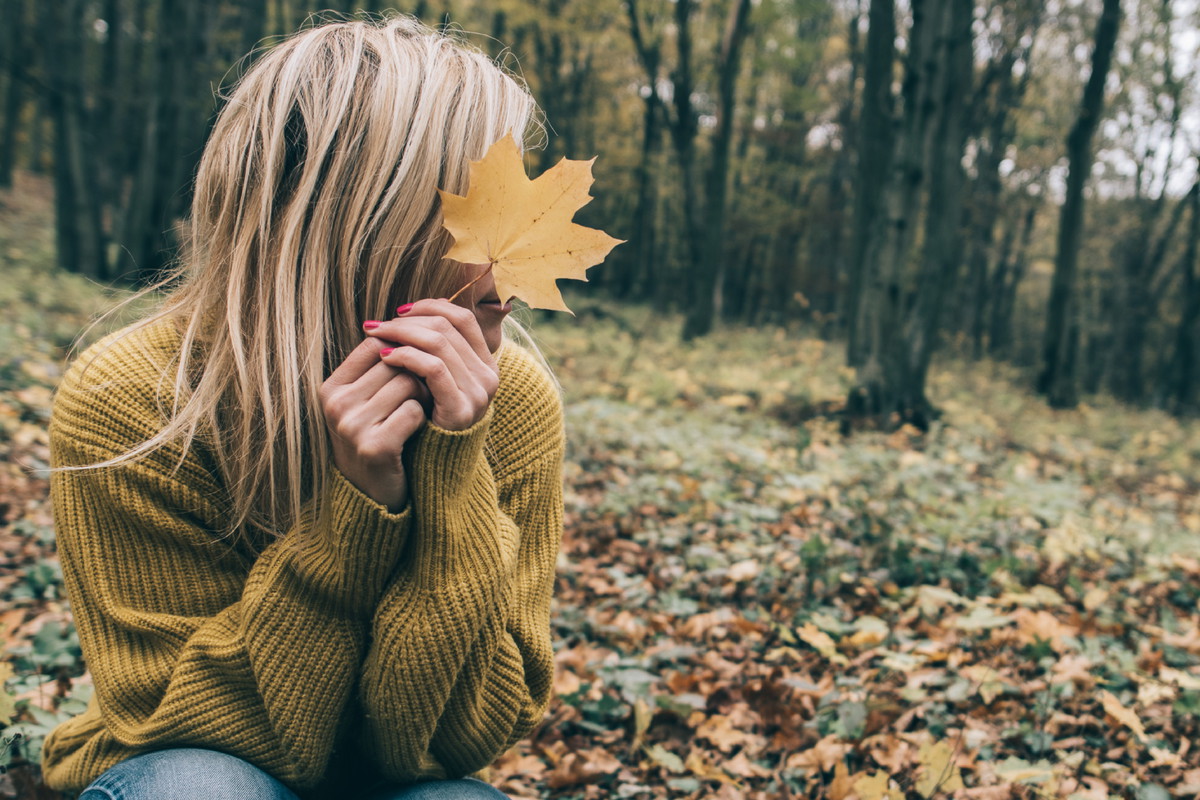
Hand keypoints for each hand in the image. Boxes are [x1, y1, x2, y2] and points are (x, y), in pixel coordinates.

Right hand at [319, 337, 428, 511]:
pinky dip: (424, 418)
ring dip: (424, 394)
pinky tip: (418, 430)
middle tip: (425, 391)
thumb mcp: (367, 400)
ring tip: (422, 409)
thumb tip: (410, 321)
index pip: (374, 343)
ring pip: (408, 383)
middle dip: (417, 372)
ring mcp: (352, 425)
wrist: (372, 494)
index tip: (415, 366)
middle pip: (394, 361)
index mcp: (330, 387)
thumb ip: (379, 367)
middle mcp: (336, 404)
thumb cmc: (378, 436)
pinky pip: (414, 411)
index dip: (402, 350)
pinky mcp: (374, 446)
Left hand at [364, 299, 499, 431]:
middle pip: (448, 327)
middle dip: (408, 321)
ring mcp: (478, 393)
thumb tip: (407, 312)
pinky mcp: (460, 408)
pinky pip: (434, 369)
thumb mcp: (432, 379)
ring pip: (439, 343)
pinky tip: (385, 357)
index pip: (462, 318)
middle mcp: (488, 376)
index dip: (430, 307)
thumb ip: (430, 350)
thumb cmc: (426, 418)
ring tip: (376, 337)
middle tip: (377, 324)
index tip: (399, 311)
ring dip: (402, 335)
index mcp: (486, 364)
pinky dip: (407, 356)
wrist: (432, 465)